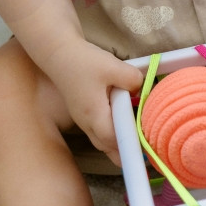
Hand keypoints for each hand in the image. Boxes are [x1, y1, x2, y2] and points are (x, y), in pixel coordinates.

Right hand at [45, 40, 142, 166]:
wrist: (59, 53)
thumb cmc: (84, 61)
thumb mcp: (113, 66)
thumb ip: (133, 80)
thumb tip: (141, 90)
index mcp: (94, 115)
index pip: (114, 141)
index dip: (130, 147)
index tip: (146, 150)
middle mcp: (86, 122)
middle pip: (107, 147)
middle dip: (125, 152)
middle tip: (145, 152)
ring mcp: (83, 119)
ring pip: (102, 141)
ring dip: (118, 143)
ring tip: (137, 141)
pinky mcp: (83, 112)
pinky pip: (99, 130)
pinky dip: (112, 133)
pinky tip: (124, 123)